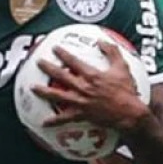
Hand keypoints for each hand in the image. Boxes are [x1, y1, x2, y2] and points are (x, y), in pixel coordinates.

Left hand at [32, 41, 148, 133]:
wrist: (129, 113)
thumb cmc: (127, 91)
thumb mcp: (122, 67)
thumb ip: (112, 52)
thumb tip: (101, 41)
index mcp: (92, 75)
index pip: (73, 62)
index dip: (62, 54)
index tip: (54, 49)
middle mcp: (83, 87)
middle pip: (60, 76)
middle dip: (48, 68)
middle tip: (38, 62)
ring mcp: (80, 102)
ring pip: (58, 96)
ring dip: (44, 91)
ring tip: (33, 88)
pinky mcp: (81, 115)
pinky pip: (65, 118)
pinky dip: (54, 121)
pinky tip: (44, 122)